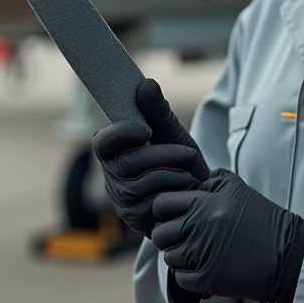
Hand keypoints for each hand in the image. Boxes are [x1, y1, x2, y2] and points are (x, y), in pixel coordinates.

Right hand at [92, 79, 210, 237]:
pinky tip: (185, 191)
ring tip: (189, 173)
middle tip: (188, 153)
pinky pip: (152, 202)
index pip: (103, 141)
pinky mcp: (134, 218)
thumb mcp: (173, 133)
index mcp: (115, 150)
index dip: (121, 134)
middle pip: (128, 162)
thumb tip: (146, 84)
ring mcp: (120, 199)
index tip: (147, 130)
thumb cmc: (182, 161)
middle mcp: (111, 174)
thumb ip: (159, 111)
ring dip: (174, 174)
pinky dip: (175, 193)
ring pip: (142, 183)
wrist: (201, 195)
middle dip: (164, 155)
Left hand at [150, 168, 303, 302]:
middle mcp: (199, 226)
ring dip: (179, 257)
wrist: (286, 255)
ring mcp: (201, 254)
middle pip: (160, 233)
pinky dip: (189, 276)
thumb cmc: (262, 220)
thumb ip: (211, 180)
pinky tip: (205, 268)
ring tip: (198, 253)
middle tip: (184, 238)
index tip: (175, 216)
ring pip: (169, 257)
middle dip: (168, 236)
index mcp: (204, 203)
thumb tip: (189, 183)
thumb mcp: (239, 189)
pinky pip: (180, 279)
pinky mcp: (207, 278)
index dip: (164, 210)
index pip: (162, 204)